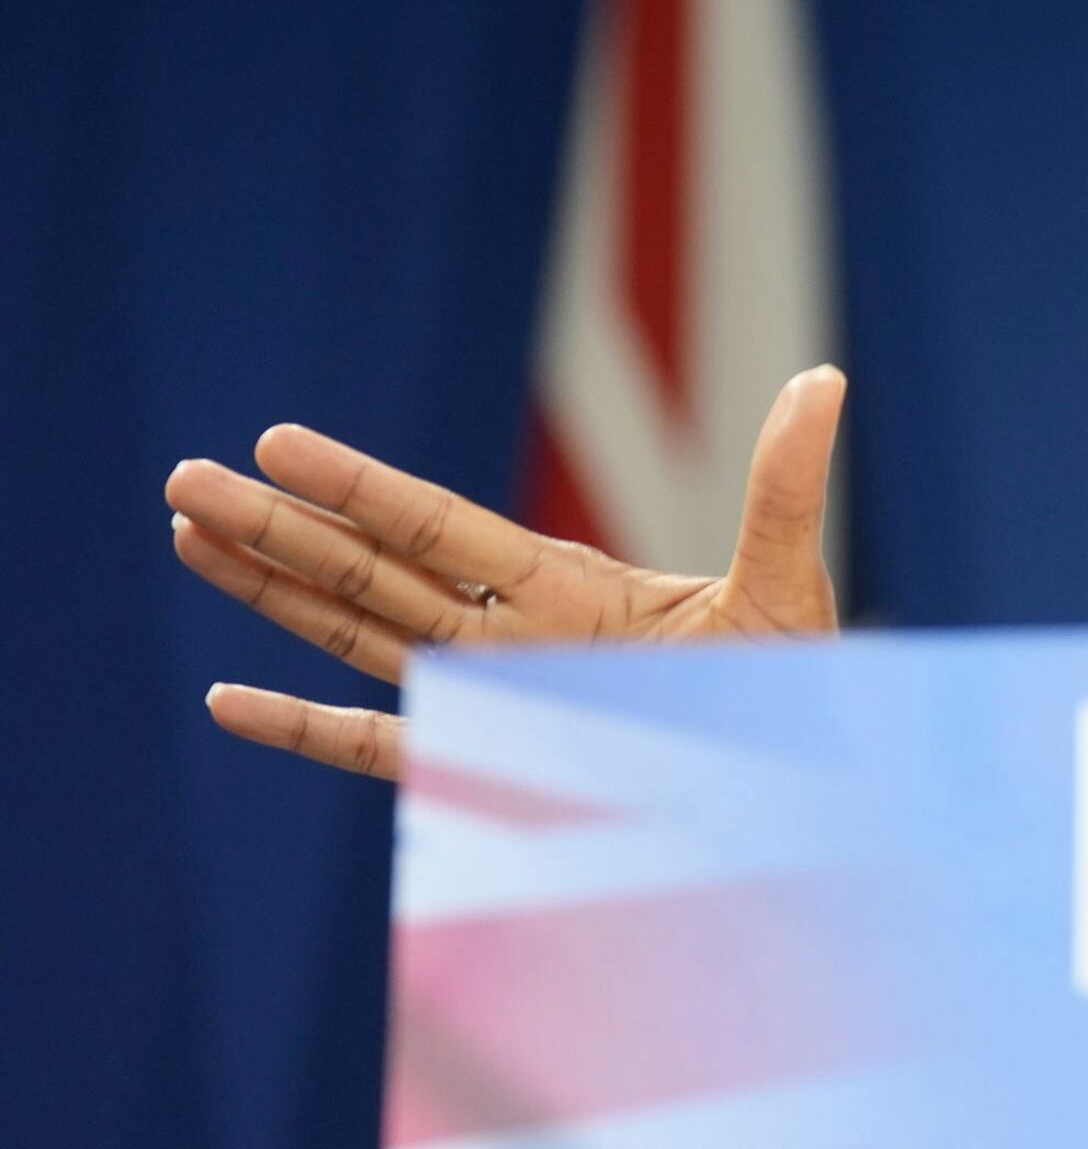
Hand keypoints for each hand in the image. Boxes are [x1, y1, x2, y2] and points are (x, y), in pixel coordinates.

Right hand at [162, 365, 847, 781]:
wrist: (800, 791)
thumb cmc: (794, 688)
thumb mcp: (787, 581)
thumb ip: (784, 487)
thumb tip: (822, 380)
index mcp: (569, 586)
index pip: (436, 524)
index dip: (356, 485)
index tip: (276, 442)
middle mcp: (512, 635)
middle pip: (367, 570)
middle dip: (277, 527)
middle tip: (181, 478)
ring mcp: (492, 702)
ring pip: (354, 638)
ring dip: (270, 594)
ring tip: (188, 538)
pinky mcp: (490, 772)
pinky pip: (379, 749)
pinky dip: (305, 728)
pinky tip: (226, 701)